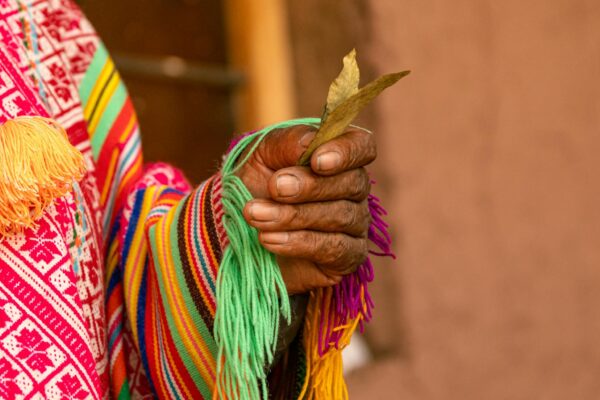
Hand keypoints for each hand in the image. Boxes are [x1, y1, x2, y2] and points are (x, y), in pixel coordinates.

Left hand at [237, 125, 375, 294]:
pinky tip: (269, 239)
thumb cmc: (254, 186)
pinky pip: (335, 248)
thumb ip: (287, 143)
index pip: (362, 146)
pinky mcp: (347, 257)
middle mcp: (353, 189)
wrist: (237, 234)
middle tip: (274, 187)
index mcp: (337, 157)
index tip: (316, 160)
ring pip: (341, 216)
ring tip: (256, 215)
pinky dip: (300, 243)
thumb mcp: (260, 155)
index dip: (346, 152)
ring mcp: (354, 224)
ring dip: (293, 215)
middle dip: (309, 186)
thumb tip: (310, 145)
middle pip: (352, 182)